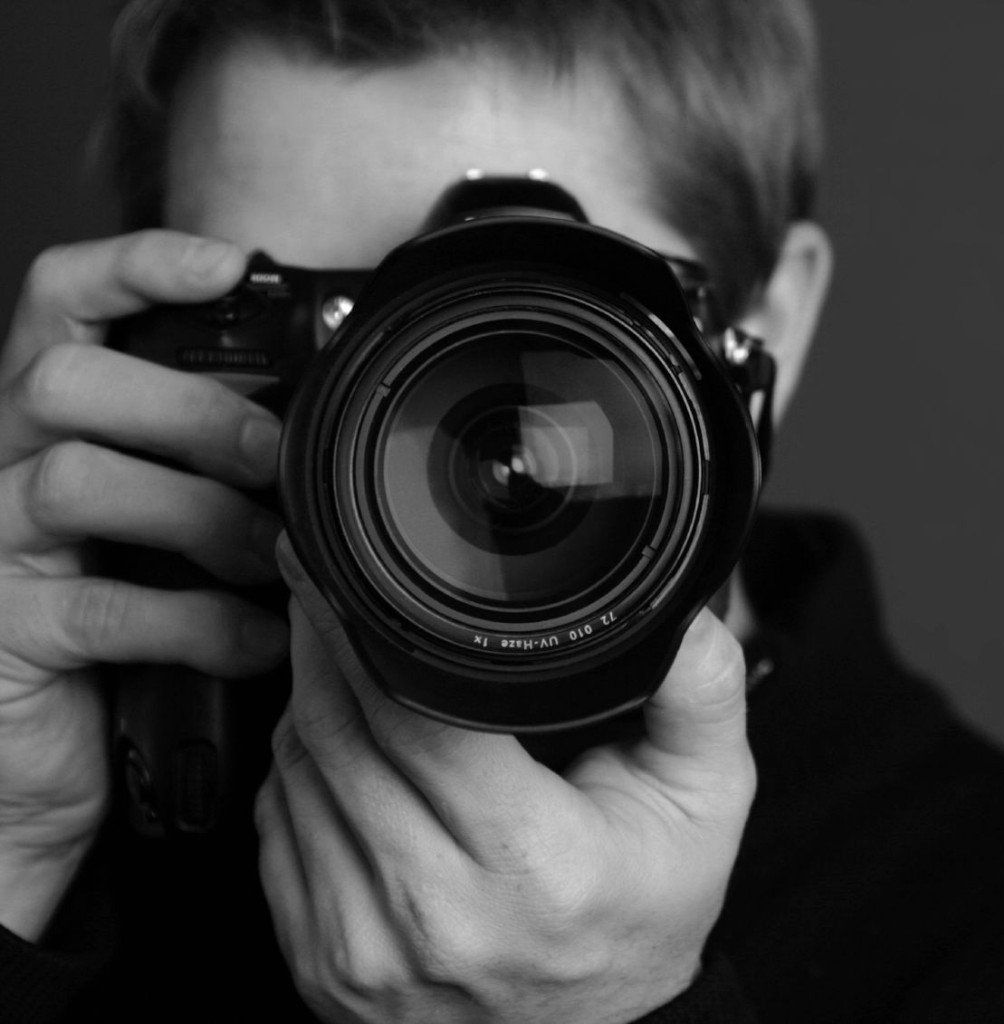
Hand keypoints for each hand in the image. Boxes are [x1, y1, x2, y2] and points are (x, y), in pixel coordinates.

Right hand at [0, 231, 288, 938]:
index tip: (232, 266)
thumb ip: (201, 465)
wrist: (43, 749)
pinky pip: (103, 608)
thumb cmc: (120, 616)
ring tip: (276, 558)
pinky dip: (203, 623)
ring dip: (204, 517)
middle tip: (273, 457)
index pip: (60, 304)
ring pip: (77, 481)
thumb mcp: (161, 522)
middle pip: (67, 382)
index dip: (135, 268)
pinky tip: (260, 641)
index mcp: (44, 421)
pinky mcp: (2, 630)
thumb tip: (310, 427)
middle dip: (190, 410)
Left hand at [258, 537, 754, 1023]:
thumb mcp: (704, 800)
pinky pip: (279, 827)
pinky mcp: (321, 965)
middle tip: (328, 588)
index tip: (354, 576)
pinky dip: (295, 766)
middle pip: (340, 735)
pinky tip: (334, 740)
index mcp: (532, 866)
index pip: (416, 719)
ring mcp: (365, 949)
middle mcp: (435, 916)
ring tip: (333, 654)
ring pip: (298, 774)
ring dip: (304, 697)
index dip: (370, 634)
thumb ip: (696, 694)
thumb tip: (678, 614)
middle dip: (321, 643)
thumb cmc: (644, 911)